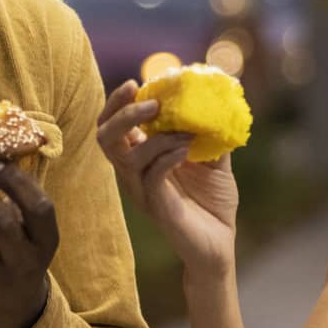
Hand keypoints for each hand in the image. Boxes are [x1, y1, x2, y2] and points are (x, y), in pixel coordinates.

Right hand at [95, 80, 239, 278]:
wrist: (221, 244)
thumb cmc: (213, 202)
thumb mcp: (213, 159)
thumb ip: (208, 131)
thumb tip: (217, 100)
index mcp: (140, 158)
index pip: (112, 126)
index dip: (117, 103)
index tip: (135, 83)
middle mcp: (133, 174)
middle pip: (105, 138)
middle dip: (123, 114)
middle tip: (151, 103)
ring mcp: (141, 192)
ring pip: (126, 157)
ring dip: (157, 137)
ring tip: (186, 133)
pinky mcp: (157, 208)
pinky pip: (151, 177)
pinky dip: (167, 157)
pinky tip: (187, 149)